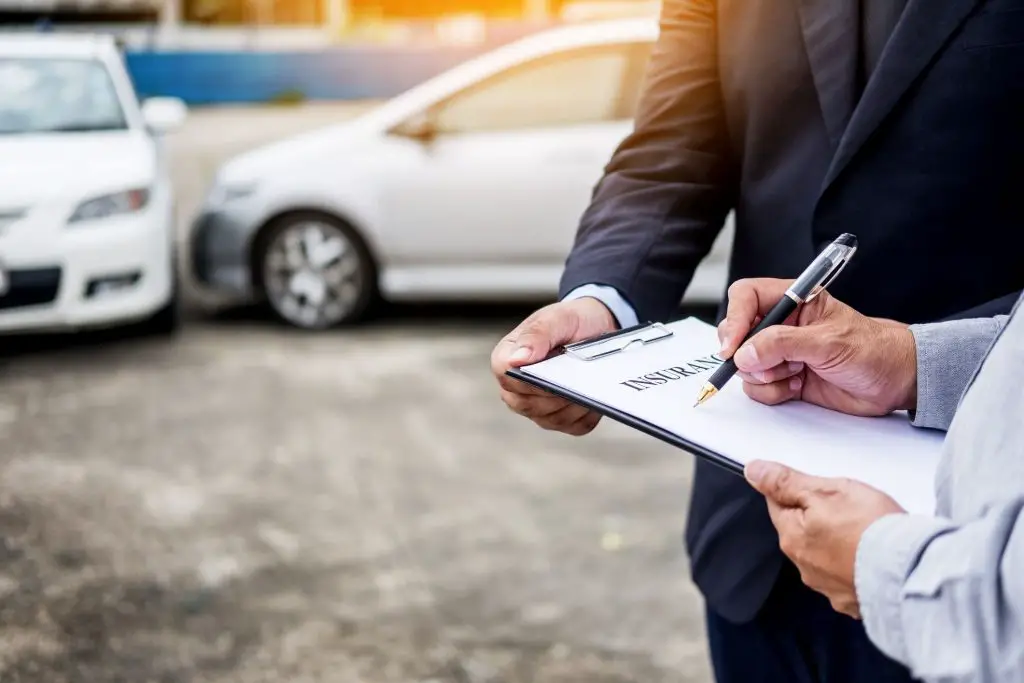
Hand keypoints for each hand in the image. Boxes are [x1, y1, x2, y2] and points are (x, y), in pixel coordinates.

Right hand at [491, 297, 616, 434]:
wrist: (596, 329)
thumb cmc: (572, 322)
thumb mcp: (557, 319)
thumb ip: (536, 335)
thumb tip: (516, 359)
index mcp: (507, 359)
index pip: (505, 376)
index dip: (527, 378)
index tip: (551, 369)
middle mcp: (517, 389)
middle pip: (527, 405)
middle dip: (556, 392)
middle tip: (578, 374)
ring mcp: (538, 408)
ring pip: (553, 419)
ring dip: (575, 402)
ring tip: (590, 381)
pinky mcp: (562, 419)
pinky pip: (575, 426)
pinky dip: (589, 412)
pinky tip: (596, 394)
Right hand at [718, 278, 917, 415]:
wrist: (894, 382)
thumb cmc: (874, 350)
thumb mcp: (828, 342)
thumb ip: (783, 344)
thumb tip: (746, 353)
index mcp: (794, 301)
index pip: (746, 297)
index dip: (734, 318)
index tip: (733, 346)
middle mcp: (782, 325)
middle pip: (737, 333)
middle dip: (748, 354)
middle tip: (770, 365)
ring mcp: (780, 353)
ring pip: (744, 365)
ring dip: (765, 376)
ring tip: (796, 373)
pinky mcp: (783, 378)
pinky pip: (757, 387)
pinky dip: (773, 392)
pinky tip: (797, 386)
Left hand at [745, 460, 905, 617]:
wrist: (910, 572)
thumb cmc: (871, 529)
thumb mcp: (826, 491)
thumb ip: (786, 482)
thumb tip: (753, 470)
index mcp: (792, 537)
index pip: (777, 505)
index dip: (794, 490)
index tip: (814, 487)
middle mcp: (804, 566)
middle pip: (800, 530)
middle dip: (817, 516)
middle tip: (848, 507)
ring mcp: (828, 587)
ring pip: (823, 554)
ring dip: (835, 542)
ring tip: (864, 531)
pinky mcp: (852, 601)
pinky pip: (846, 577)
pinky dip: (854, 565)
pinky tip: (871, 557)